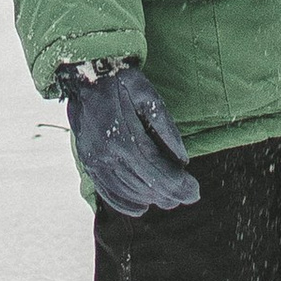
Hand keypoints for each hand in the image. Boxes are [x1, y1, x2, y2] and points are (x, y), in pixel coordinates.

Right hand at [55, 60, 200, 215]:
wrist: (85, 73)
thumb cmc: (121, 81)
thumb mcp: (148, 94)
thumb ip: (165, 127)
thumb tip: (182, 160)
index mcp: (124, 136)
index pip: (156, 171)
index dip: (178, 185)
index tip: (195, 192)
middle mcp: (107, 154)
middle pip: (144, 185)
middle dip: (170, 195)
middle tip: (189, 197)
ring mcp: (94, 160)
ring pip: (127, 191)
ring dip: (151, 199)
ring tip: (170, 200)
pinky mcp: (87, 161)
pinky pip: (106, 190)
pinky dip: (124, 203)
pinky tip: (140, 207)